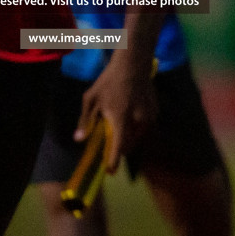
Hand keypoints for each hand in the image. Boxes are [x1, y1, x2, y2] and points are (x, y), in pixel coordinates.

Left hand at [76, 53, 155, 171]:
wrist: (133, 63)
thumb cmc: (109, 80)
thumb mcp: (91, 98)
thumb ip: (85, 120)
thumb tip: (78, 140)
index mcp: (121, 118)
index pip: (118, 146)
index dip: (113, 161)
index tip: (110, 171)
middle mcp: (138, 120)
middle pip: (129, 144)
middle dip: (120, 148)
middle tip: (111, 148)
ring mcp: (149, 116)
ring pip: (139, 136)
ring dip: (130, 138)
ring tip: (120, 132)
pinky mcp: (156, 111)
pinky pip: (145, 127)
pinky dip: (137, 128)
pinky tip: (130, 118)